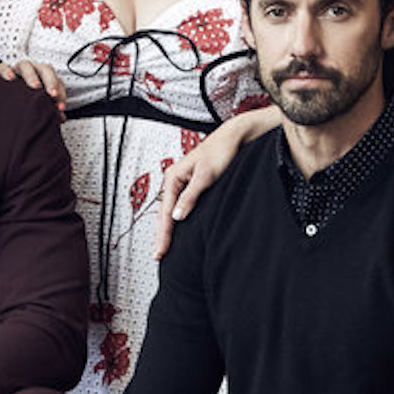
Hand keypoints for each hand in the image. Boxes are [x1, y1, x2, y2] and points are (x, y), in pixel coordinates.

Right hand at [0, 58, 67, 112]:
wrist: (3, 97)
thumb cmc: (23, 98)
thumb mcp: (37, 103)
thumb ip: (49, 108)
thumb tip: (60, 118)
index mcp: (43, 78)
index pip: (57, 81)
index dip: (61, 93)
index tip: (60, 107)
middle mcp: (32, 72)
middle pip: (45, 69)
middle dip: (51, 81)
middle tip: (53, 94)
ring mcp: (17, 70)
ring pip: (26, 65)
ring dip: (32, 76)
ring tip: (35, 86)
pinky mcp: (1, 71)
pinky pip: (3, 67)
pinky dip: (7, 71)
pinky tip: (10, 79)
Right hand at [154, 109, 279, 258]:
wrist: (233, 139)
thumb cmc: (220, 151)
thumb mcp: (206, 176)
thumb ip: (190, 196)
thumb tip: (177, 216)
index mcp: (173, 177)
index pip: (165, 212)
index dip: (163, 233)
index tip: (160, 250)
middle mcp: (175, 180)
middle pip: (164, 213)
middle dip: (161, 234)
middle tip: (159, 254)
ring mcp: (182, 183)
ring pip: (171, 210)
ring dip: (167, 228)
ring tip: (165, 246)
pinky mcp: (192, 186)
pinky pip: (180, 206)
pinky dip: (177, 220)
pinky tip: (179, 229)